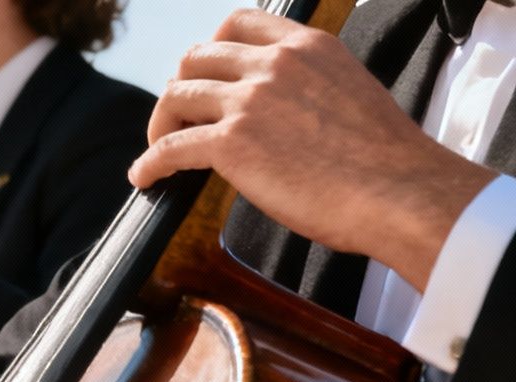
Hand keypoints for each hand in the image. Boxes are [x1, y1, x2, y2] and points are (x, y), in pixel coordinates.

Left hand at [131, 10, 494, 292]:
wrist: (400, 193)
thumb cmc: (385, 161)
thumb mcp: (348, 93)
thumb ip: (306, 88)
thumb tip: (276, 115)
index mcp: (307, 46)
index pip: (238, 24)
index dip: (210, 51)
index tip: (205, 77)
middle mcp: (275, 63)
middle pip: (196, 58)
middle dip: (180, 88)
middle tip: (179, 120)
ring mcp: (250, 100)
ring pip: (176, 96)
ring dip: (160, 124)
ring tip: (159, 149)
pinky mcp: (232, 143)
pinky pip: (169, 147)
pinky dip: (149, 163)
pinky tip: (145, 178)